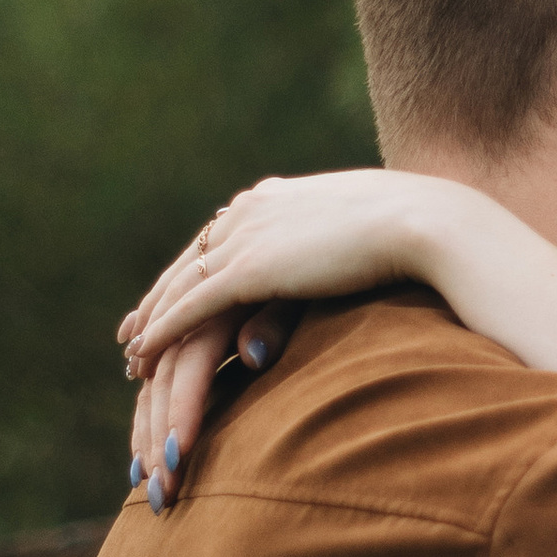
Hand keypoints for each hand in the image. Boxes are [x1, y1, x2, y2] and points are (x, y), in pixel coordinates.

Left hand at [119, 170, 457, 508]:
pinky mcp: (250, 268)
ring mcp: (246, 236)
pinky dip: (163, 331)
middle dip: (157, 301)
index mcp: (274, 199)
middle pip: (189, 263)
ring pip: (181, 287)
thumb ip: (326, 252)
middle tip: (131, 334)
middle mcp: (249, 210)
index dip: (191, 273)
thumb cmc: (414, 232)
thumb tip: (330, 272)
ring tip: (133, 357)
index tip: (170, 299)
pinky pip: (192, 306)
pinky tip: (143, 354)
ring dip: (151, 324)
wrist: (424, 222)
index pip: (218, 239)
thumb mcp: (358, 236)